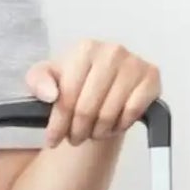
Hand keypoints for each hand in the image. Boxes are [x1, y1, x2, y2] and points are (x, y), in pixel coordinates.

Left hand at [26, 41, 161, 145]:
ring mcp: (134, 63)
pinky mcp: (151, 77)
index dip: (57, 125)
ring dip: (97, 132)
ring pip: (108, 115)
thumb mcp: (48, 79)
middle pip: (87, 110)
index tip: (52, 140)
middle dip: (77, 132)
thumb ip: (38, 82)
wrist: (104, 83)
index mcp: (85, 49)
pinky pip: (131, 113)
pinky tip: (114, 122)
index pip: (67, 98)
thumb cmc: (74, 82)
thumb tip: (50, 94)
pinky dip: (120, 125)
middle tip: (75, 138)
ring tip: (93, 130)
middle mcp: (112, 51)